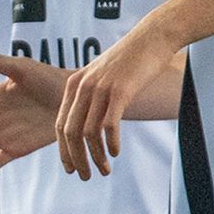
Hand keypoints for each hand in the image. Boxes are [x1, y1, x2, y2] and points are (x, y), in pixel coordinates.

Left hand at [56, 17, 174, 180]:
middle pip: (70, 133)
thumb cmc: (130, 60)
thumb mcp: (101, 76)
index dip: (63, 151)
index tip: (71, 169)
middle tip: (85, 177)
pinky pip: (109, 124)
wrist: (153, 37)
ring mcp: (100, 88)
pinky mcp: (120, 90)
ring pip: (89, 132)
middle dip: (76, 159)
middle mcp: (82, 87)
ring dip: (95, 156)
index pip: (60, 126)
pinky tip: (115, 153)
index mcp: (73, 85)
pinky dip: (110, 143)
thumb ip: (90, 97)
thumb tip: (88, 126)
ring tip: (104, 170)